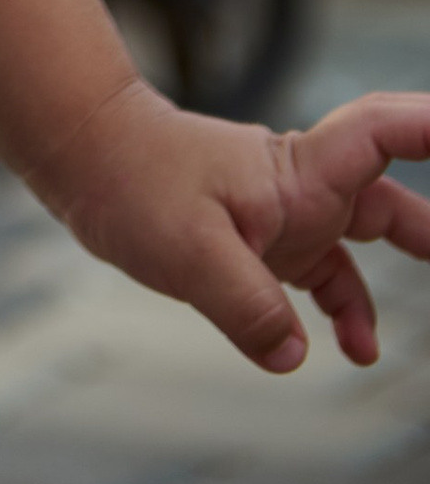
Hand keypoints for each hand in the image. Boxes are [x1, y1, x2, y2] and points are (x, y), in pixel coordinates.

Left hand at [48, 76, 429, 370]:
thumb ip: (247, 305)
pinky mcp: (265, 240)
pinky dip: (344, 309)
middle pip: (389, 198)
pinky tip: (352, 348)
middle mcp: (302, 190)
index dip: (425, 126)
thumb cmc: (134, 181)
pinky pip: (324, 275)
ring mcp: (286, 215)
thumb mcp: (189, 250)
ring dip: (393, 280)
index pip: (377, 135)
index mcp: (295, 175)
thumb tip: (296, 356)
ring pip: (362, 242)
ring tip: (393, 338)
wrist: (87, 158)